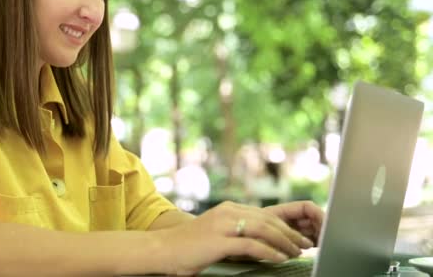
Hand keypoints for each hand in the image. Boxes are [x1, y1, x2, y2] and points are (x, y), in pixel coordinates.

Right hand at [153, 201, 314, 275]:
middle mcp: (227, 212)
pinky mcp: (218, 241)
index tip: (298, 237)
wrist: (163, 249)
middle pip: (268, 219)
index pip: (264, 214)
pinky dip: (269, 251)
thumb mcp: (217, 233)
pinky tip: (279, 258)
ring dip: (284, 241)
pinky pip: (251, 245)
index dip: (285, 225)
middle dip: (290, 233)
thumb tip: (262, 243)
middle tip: (305, 244)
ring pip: (263, 229)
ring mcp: (222, 225)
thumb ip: (237, 232)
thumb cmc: (189, 246)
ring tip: (297, 252)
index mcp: (228, 209)